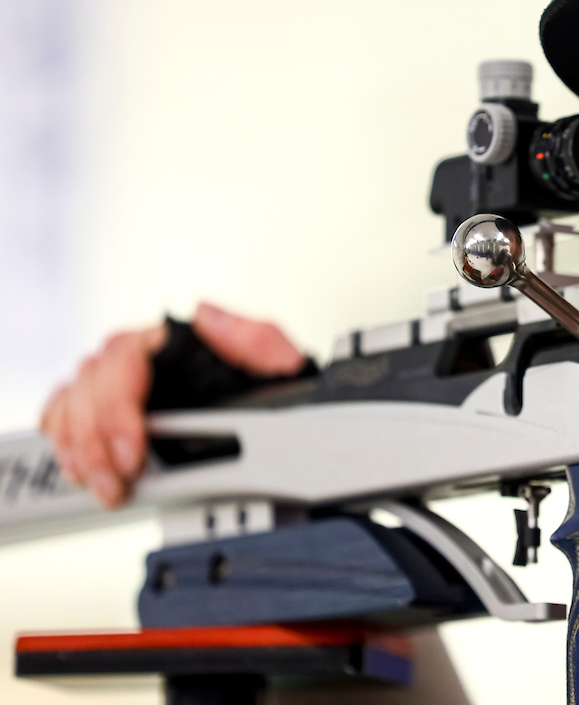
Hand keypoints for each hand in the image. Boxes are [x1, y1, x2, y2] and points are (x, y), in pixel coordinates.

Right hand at [40, 303, 304, 508]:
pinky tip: (80, 470)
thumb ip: (253, 338)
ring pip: (74, 399)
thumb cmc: (282, 391)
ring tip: (104, 486)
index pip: (124, 356)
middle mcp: (147, 358)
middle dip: (95, 440)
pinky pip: (68, 414)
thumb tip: (207, 313)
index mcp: (181, 341)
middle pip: (91, 382)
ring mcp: (127, 383)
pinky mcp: (113, 411)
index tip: (132, 452)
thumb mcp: (285, 366)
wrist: (290, 425)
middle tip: (117, 482)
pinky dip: (67, 442)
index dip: (118, 407)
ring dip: (79, 447)